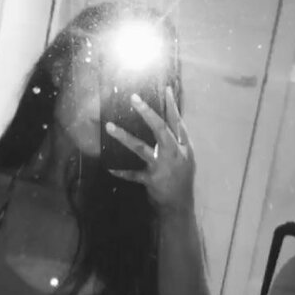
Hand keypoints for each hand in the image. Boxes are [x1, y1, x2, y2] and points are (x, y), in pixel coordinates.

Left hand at [106, 86, 195, 213]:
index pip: (177, 122)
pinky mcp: (151, 180)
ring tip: (109, 127)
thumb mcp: (185, 158)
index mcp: (184, 147)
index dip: (172, 105)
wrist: (180, 205)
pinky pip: (133, 174)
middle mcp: (174, 154)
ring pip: (140, 148)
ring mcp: (162, 167)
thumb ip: (176, 141)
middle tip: (134, 98)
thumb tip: (163, 121)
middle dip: (147, 113)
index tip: (167, 89)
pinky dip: (122, 172)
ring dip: (124, 137)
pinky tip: (110, 169)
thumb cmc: (180, 178)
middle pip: (161, 129)